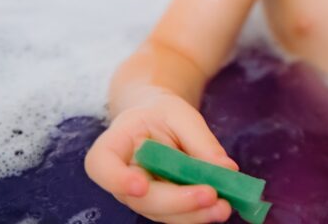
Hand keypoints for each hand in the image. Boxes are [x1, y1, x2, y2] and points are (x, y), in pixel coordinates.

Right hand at [84, 89, 236, 222]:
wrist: (158, 122)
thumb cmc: (163, 114)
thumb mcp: (180, 115)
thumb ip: (200, 140)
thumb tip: (226, 168)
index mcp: (113, 145)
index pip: (101, 166)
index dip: (117, 180)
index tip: (141, 186)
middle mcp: (120, 178)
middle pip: (140, 198)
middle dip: (177, 201)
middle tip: (211, 194)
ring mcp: (138, 197)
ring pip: (161, 213)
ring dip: (193, 214)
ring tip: (223, 207)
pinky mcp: (159, 206)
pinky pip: (176, 215)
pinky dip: (199, 214)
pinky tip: (220, 208)